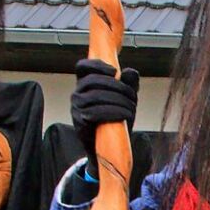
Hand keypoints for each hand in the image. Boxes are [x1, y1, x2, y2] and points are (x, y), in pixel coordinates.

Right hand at [70, 59, 140, 173]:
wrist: (108, 144)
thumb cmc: (115, 116)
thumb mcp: (125, 97)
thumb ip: (128, 83)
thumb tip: (130, 71)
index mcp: (85, 83)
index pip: (82, 67)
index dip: (96, 65)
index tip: (114, 71)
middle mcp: (78, 93)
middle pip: (93, 81)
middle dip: (117, 86)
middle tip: (133, 97)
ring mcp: (76, 107)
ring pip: (95, 96)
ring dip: (118, 101)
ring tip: (131, 109)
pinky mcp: (79, 122)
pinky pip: (93, 113)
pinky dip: (112, 113)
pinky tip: (123, 116)